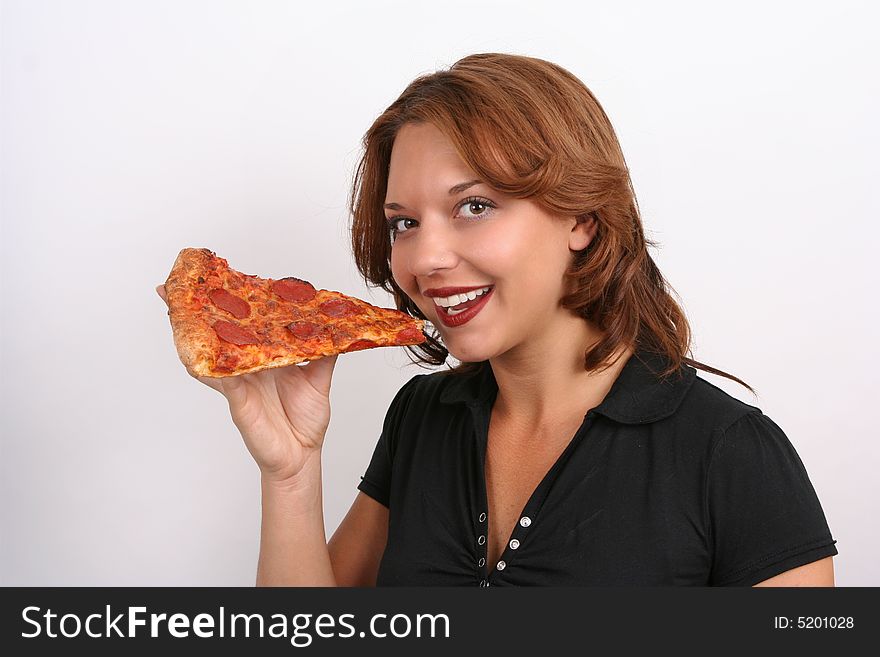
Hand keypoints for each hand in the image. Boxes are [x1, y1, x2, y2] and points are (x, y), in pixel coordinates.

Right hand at [156, 284, 338, 483]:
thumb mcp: (319, 378)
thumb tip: (337, 325)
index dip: (229, 308)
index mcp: (263, 358)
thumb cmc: (305, 421)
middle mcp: (246, 368)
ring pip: (210, 354)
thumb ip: (325, 352)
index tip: (216, 282)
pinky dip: (212, 367)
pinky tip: (201, 354)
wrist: (302, 456)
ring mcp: (239, 384)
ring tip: (178, 311)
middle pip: (216, 336)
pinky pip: (222, 381)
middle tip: (175, 289)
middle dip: (195, 313)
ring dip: (192, 334)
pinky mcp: (239, 402)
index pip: (242, 328)